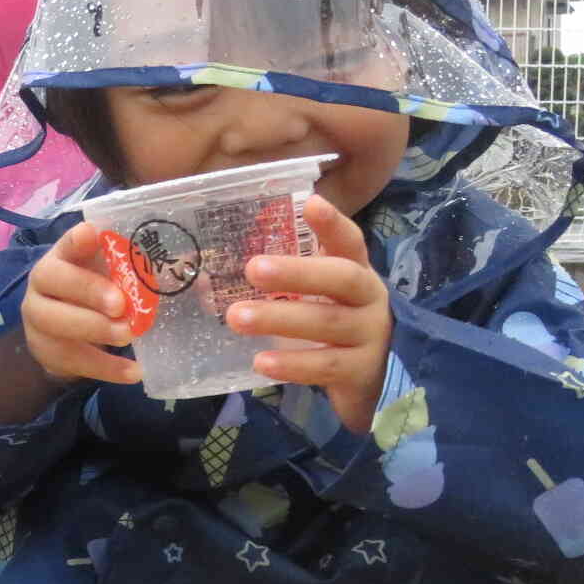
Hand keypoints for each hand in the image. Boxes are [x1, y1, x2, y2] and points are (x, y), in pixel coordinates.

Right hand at [21, 220, 143, 385]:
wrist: (62, 335)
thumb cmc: (95, 295)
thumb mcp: (112, 277)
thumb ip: (140, 270)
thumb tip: (192, 265)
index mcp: (62, 256)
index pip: (65, 242)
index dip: (75, 239)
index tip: (91, 234)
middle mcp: (42, 282)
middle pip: (52, 279)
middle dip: (88, 291)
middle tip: (120, 305)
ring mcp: (37, 317)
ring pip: (55, 320)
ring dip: (94, 328)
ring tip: (128, 336)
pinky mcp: (45, 350)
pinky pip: (73, 358)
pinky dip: (105, 367)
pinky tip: (133, 372)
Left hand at [226, 194, 392, 433]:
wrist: (377, 379)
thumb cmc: (336, 325)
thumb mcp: (317, 297)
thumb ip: (278, 283)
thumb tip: (206, 279)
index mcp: (356, 272)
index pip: (350, 241)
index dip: (333, 223)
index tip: (311, 204)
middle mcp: (369, 299)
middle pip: (341, 278)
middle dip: (296, 273)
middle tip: (253, 268)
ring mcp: (369, 336)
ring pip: (327, 322)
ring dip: (279, 318)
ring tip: (237, 317)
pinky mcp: (361, 372)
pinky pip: (325, 365)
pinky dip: (292, 364)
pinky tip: (261, 361)